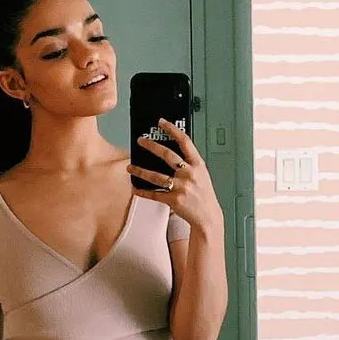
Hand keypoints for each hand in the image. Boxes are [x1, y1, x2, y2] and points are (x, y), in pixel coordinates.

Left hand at [129, 118, 222, 236]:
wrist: (208, 217)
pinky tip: (135, 188)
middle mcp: (189, 174)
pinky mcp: (174, 200)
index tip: (161, 122)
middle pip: (167, 155)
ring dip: (140, 171)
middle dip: (151, 146)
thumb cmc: (204, 196)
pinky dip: (143, 191)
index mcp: (198, 165)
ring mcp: (182, 187)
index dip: (172, 129)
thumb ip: (189, 164)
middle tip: (140, 141)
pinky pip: (154, 194)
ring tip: (130, 167)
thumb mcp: (202, 176)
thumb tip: (170, 154)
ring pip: (155, 176)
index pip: (185, 142)